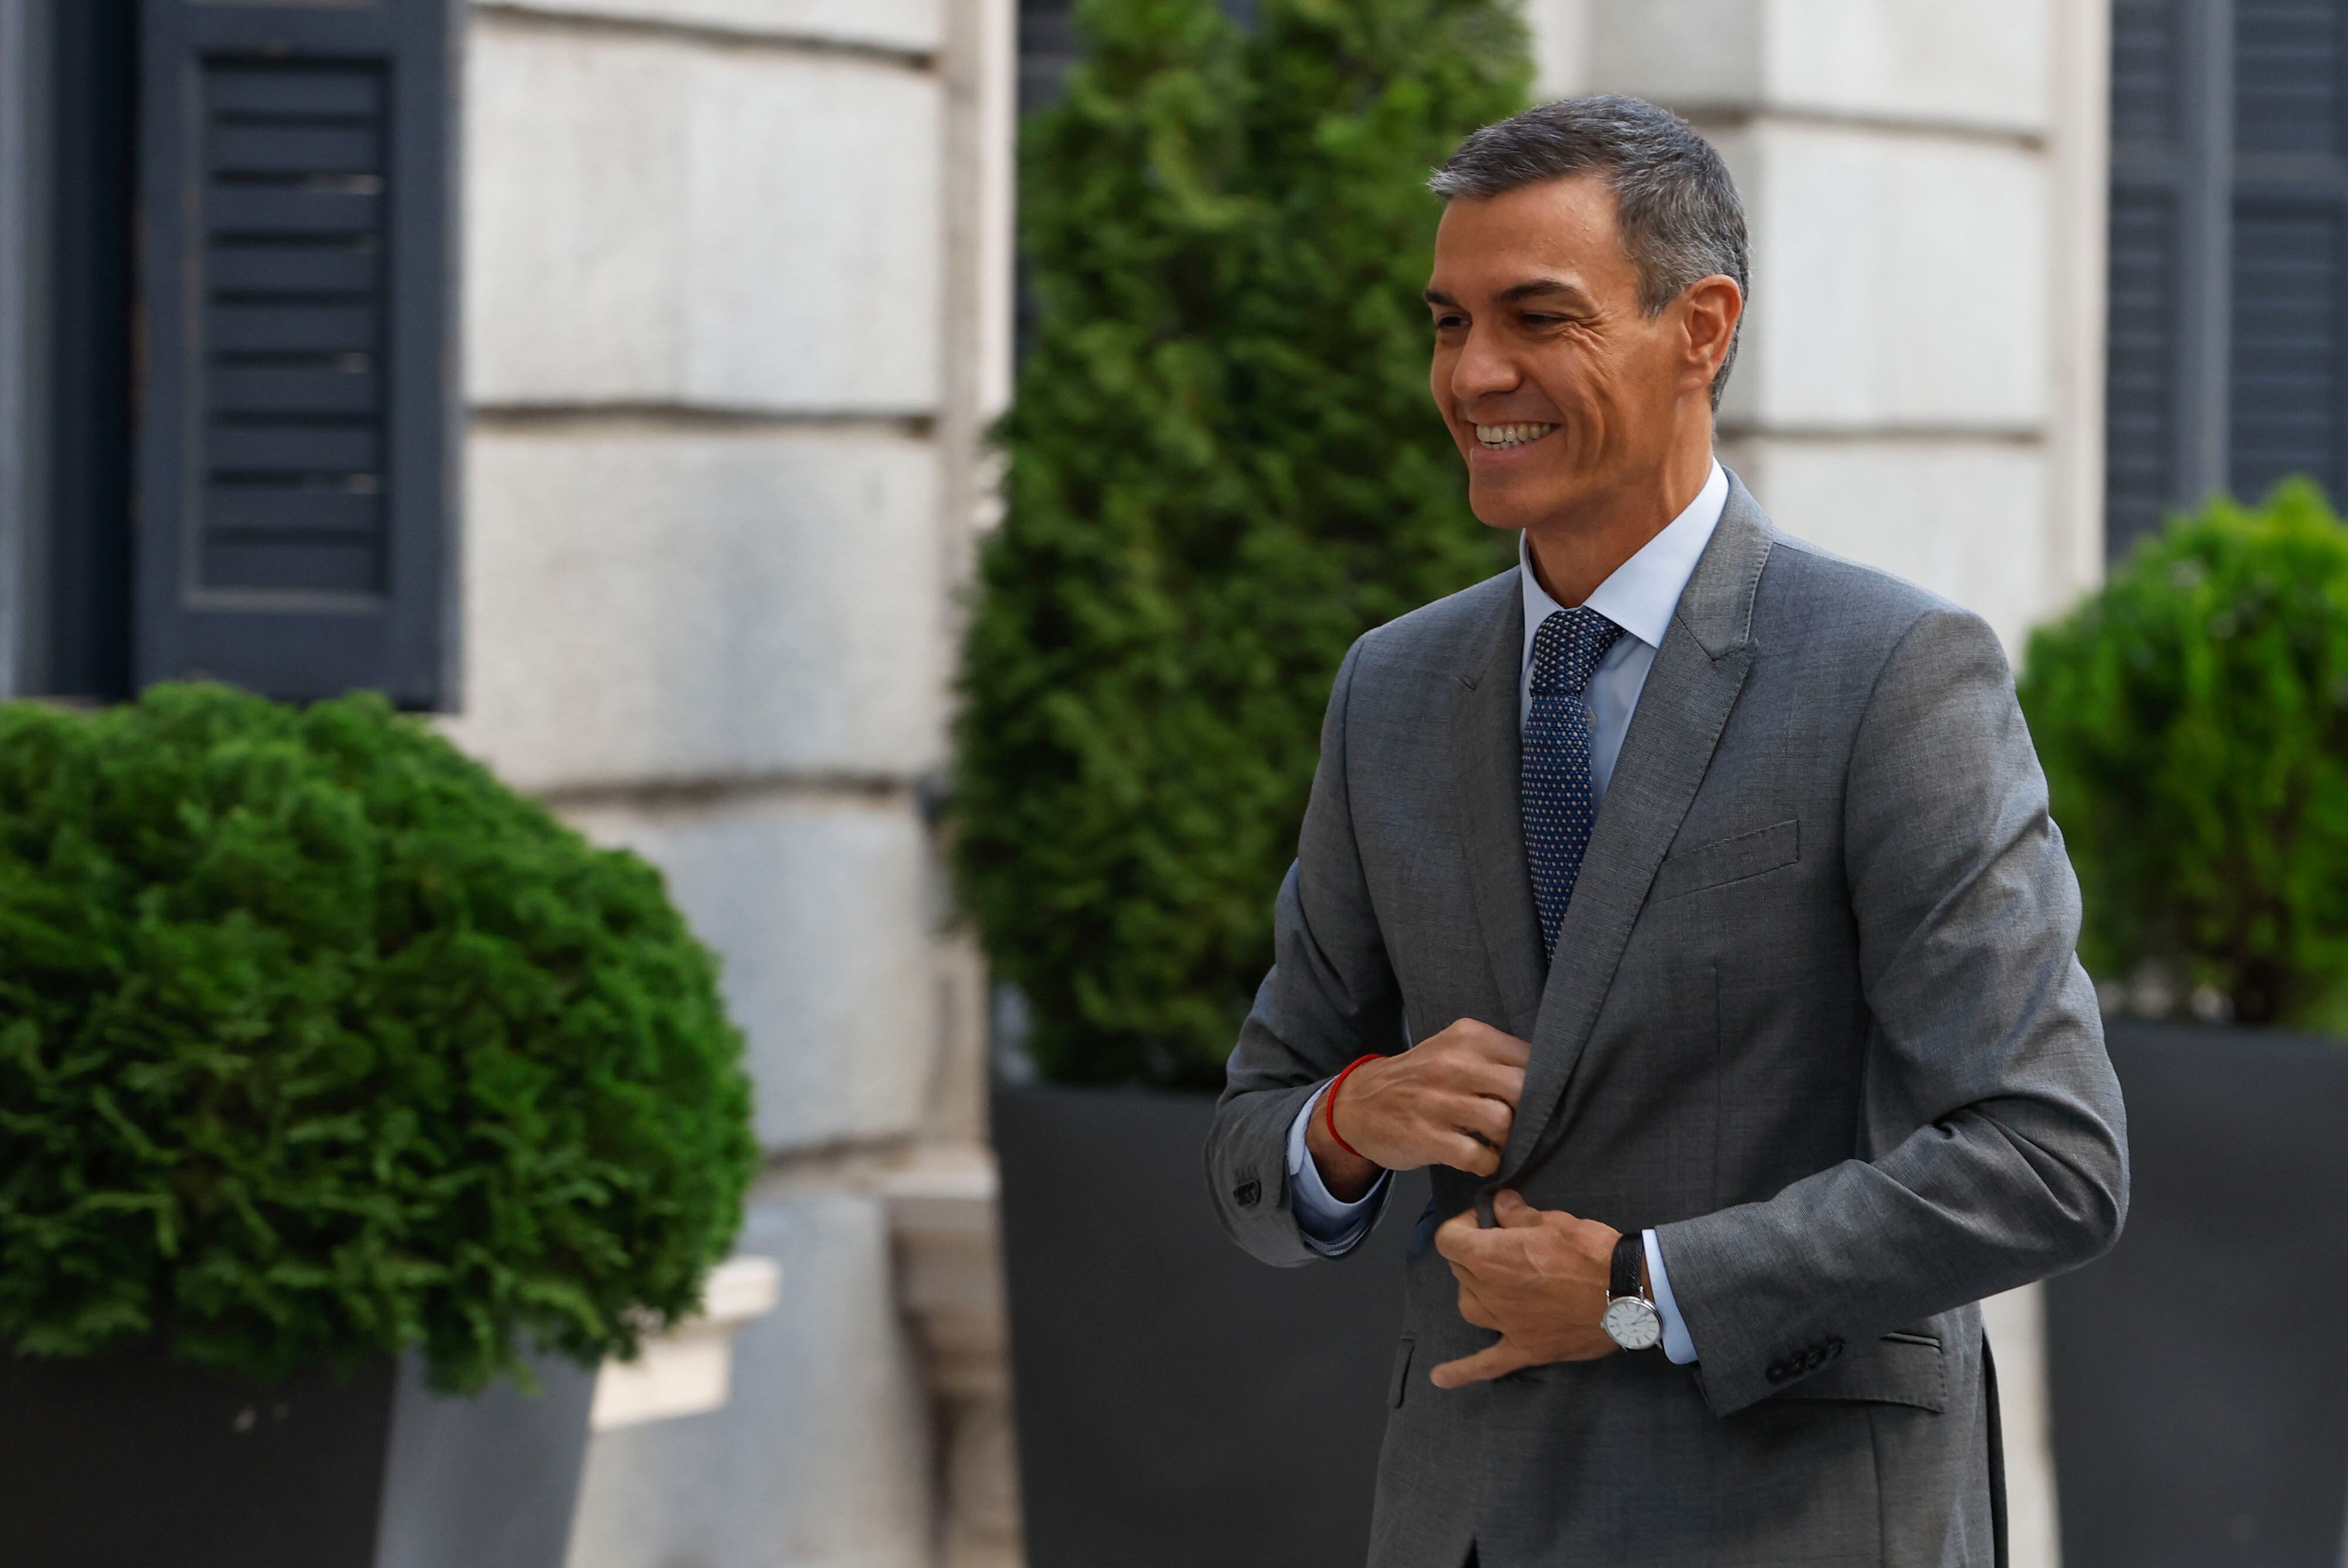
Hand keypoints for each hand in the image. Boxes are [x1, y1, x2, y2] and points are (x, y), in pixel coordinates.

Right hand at [1304, 1019, 1529, 1199]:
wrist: (1357, 1104)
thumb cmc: (1417, 1079)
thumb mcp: (1451, 1049)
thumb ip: (1493, 1058)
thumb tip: (1548, 1083)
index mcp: (1467, 1037)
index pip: (1529, 1058)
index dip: (1543, 1085)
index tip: (1540, 1101)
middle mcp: (1453, 1064)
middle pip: (1523, 1089)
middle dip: (1530, 1114)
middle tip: (1523, 1126)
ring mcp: (1437, 1101)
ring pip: (1503, 1122)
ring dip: (1509, 1141)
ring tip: (1499, 1144)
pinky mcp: (1427, 1136)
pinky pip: (1478, 1156)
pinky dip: (1488, 1164)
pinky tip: (1481, 1160)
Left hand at [1428, 1190, 1621, 1386]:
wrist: (1626, 1292)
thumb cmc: (1588, 1251)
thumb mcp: (1553, 1220)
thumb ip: (1517, 1213)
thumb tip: (1500, 1204)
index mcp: (1490, 1257)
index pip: (1449, 1238)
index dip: (1464, 1224)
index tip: (1486, 1220)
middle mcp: (1489, 1292)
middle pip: (1460, 1269)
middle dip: (1475, 1251)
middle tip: (1503, 1243)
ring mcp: (1505, 1324)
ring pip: (1469, 1305)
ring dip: (1474, 1290)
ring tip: (1494, 1282)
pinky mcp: (1526, 1348)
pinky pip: (1487, 1364)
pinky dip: (1462, 1371)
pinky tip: (1439, 1378)